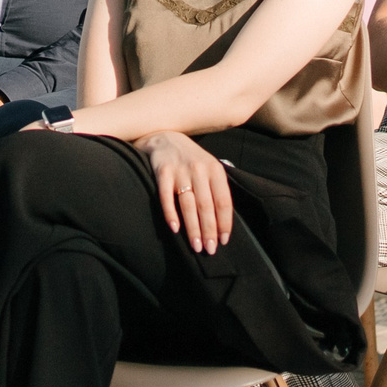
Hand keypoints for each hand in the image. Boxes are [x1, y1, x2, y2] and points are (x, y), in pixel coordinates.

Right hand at [138, 131, 232, 253]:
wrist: (164, 137)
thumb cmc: (190, 159)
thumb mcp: (208, 167)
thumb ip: (216, 189)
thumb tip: (223, 222)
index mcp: (215, 169)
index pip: (223, 201)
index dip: (224, 223)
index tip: (223, 241)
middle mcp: (199, 169)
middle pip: (206, 206)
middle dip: (209, 230)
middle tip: (210, 250)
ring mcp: (180, 170)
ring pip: (188, 204)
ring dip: (192, 228)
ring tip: (196, 246)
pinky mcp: (162, 172)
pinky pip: (166, 197)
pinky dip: (170, 213)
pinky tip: (175, 228)